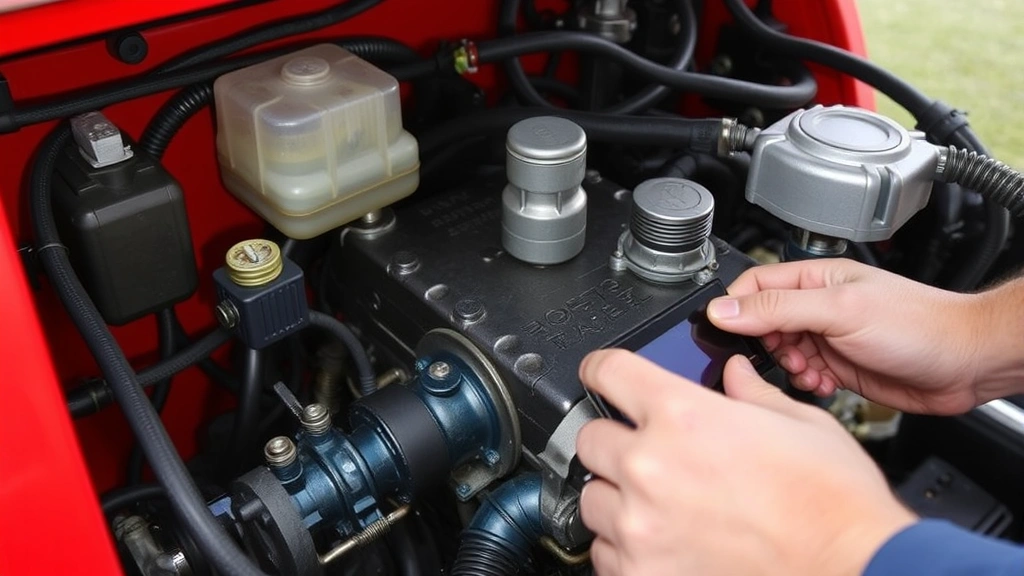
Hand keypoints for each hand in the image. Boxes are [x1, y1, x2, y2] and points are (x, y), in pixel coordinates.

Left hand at [576, 350, 915, 575]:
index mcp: (684, 415)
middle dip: (616, 442)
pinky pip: (605, 552)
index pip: (607, 371)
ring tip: (662, 507)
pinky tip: (664, 543)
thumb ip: (751, 395)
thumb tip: (736, 375)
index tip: (601, 377)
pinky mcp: (641, 574)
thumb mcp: (801, 424)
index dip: (602, 369)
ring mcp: (640, 525)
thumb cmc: (834, 505)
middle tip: (650, 455)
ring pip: (593, 498)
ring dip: (619, 498)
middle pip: (590, 438)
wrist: (855, 570)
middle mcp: (651, 466)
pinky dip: (626, 547)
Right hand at [706, 259, 991, 414]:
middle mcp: (818, 307)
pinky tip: (825, 384)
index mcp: (815, 281)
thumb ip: (778, 309)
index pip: (753, 285)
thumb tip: (724, 309)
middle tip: (786, 355)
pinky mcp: (839, 367)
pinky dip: (806, 385)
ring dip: (788, 368)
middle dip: (766, 346)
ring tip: (810, 371)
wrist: (966, 362)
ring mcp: (828, 338)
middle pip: (763, 324)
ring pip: (781, 354)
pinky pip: (803, 377)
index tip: (729, 332)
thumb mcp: (838, 310)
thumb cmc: (920, 324)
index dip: (736, 308)